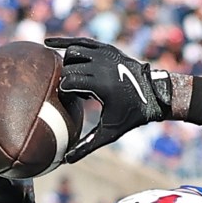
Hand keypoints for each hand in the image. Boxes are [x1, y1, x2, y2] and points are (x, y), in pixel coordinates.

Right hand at [46, 38, 171, 162]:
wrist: (154, 95)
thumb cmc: (131, 116)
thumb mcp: (110, 132)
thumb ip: (87, 145)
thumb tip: (66, 161)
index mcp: (101, 85)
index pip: (68, 83)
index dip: (63, 92)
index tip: (68, 101)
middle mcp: (102, 66)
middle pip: (68, 67)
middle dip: (66, 79)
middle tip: (75, 93)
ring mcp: (105, 54)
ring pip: (72, 51)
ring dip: (67, 64)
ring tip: (74, 78)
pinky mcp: (106, 48)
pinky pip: (81, 41)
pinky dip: (64, 41)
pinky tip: (47, 42)